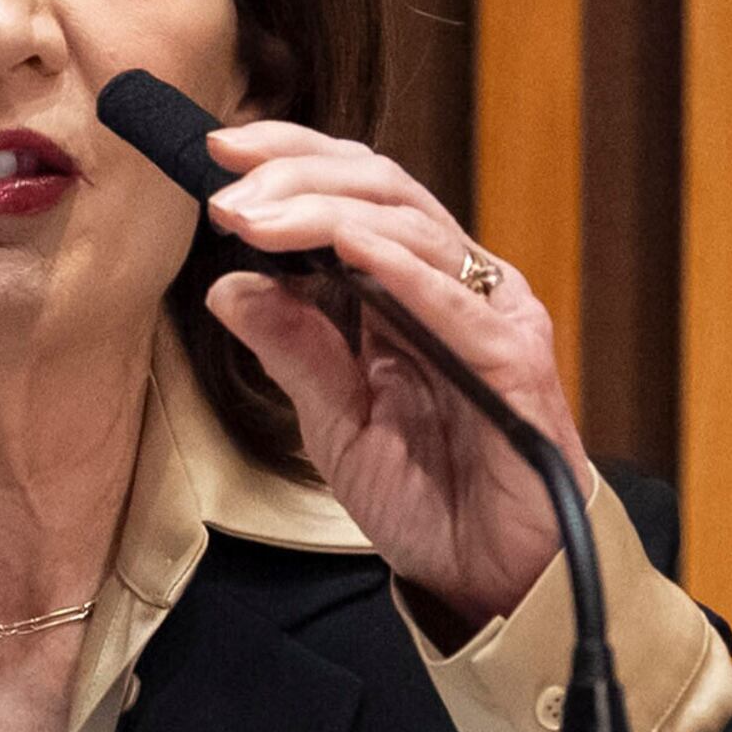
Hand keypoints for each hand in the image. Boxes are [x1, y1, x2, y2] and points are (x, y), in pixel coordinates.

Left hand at [197, 122, 588, 630]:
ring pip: (410, 225)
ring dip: (325, 211)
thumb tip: (226, 282)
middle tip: (226, 180)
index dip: (291, 159)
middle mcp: (459, 285)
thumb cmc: (430, 497)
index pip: (357, 192)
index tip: (217, 153)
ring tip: (254, 217)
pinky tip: (343, 246)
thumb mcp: (336, 417)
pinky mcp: (513, 358)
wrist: (494, 577)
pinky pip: (450, 298)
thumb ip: (295, 348)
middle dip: (298, 170)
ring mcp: (491, 315)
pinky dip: (394, 264)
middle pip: (383, 186)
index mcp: (417, 288)